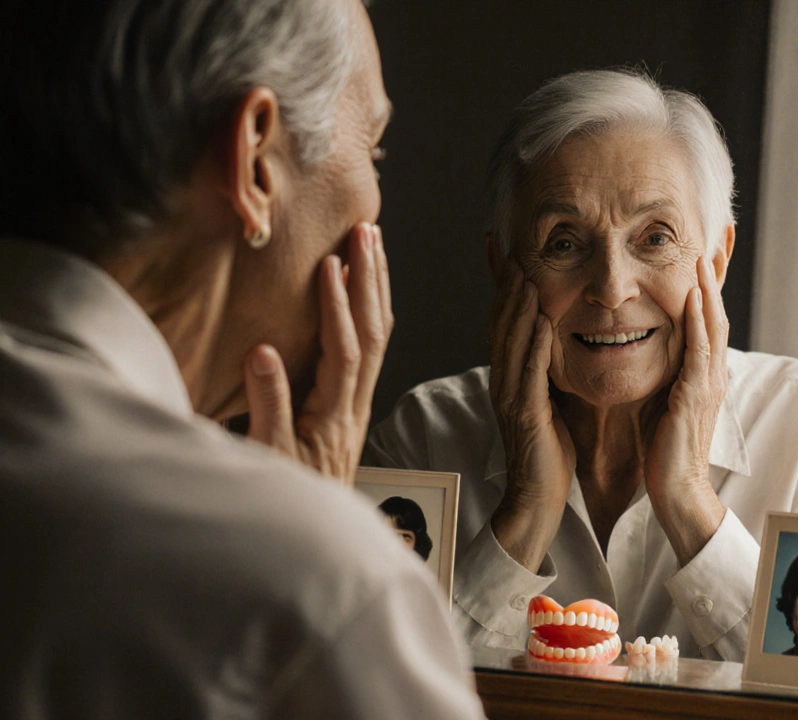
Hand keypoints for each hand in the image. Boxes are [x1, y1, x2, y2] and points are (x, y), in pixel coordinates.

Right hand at [242, 222, 392, 484]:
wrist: (308, 533)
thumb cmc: (284, 494)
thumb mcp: (267, 456)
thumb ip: (266, 405)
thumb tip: (263, 351)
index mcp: (333, 415)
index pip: (344, 352)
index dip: (339, 308)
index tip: (333, 266)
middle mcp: (354, 404)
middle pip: (373, 334)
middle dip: (370, 280)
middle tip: (368, 232)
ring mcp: (358, 403)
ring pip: (378, 337)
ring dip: (376, 288)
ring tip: (373, 244)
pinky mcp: (353, 404)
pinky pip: (372, 349)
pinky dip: (372, 312)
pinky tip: (369, 290)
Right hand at [487, 261, 575, 571]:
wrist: (538, 498)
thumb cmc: (550, 451)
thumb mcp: (550, 400)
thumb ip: (548, 370)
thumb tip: (559, 338)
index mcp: (511, 377)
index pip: (505, 323)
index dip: (506, 289)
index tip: (510, 254)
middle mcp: (504, 382)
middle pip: (501, 325)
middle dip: (507, 287)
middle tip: (513, 250)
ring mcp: (511, 398)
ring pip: (511, 344)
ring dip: (518, 308)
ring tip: (526, 273)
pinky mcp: (526, 417)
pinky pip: (529, 375)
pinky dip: (535, 345)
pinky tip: (545, 321)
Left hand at [645, 255, 728, 565]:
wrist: (675, 490)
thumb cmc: (663, 447)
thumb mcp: (661, 397)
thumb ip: (661, 369)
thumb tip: (646, 342)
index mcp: (701, 369)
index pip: (706, 314)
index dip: (709, 280)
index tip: (708, 244)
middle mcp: (710, 370)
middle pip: (717, 308)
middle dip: (719, 271)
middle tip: (722, 232)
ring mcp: (707, 382)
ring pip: (712, 323)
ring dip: (709, 286)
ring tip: (705, 251)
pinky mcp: (695, 396)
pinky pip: (699, 350)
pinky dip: (697, 320)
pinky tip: (693, 296)